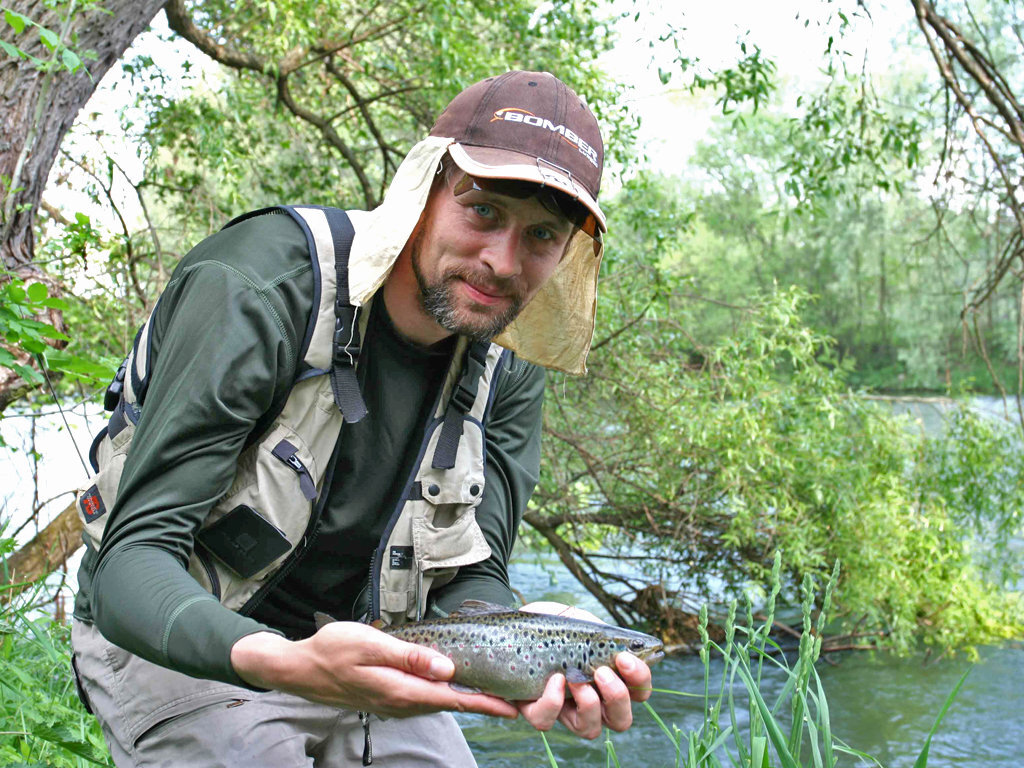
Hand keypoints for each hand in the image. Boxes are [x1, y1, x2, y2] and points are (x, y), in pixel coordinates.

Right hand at [231, 622, 518, 719]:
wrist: (298, 668)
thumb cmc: (332, 651)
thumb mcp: (372, 645)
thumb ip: (411, 657)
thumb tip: (447, 668)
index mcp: (401, 690)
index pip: (453, 699)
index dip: (485, 703)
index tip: (512, 707)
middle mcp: (400, 702)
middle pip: (449, 704)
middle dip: (481, 702)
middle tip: (511, 697)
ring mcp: (392, 702)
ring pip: (436, 701)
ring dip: (463, 698)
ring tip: (490, 691)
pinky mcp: (386, 696)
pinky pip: (422, 697)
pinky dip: (442, 693)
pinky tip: (450, 683)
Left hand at [515, 602, 652, 738]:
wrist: (522, 618)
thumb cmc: (558, 623)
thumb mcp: (585, 623)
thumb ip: (607, 638)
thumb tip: (627, 647)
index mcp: (611, 677)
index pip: (639, 692)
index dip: (640, 679)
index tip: (625, 656)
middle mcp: (593, 699)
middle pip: (621, 720)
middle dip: (617, 698)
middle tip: (602, 672)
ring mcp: (565, 708)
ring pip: (588, 729)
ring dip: (588, 705)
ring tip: (576, 678)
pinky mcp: (536, 708)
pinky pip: (547, 721)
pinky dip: (553, 702)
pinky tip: (553, 679)